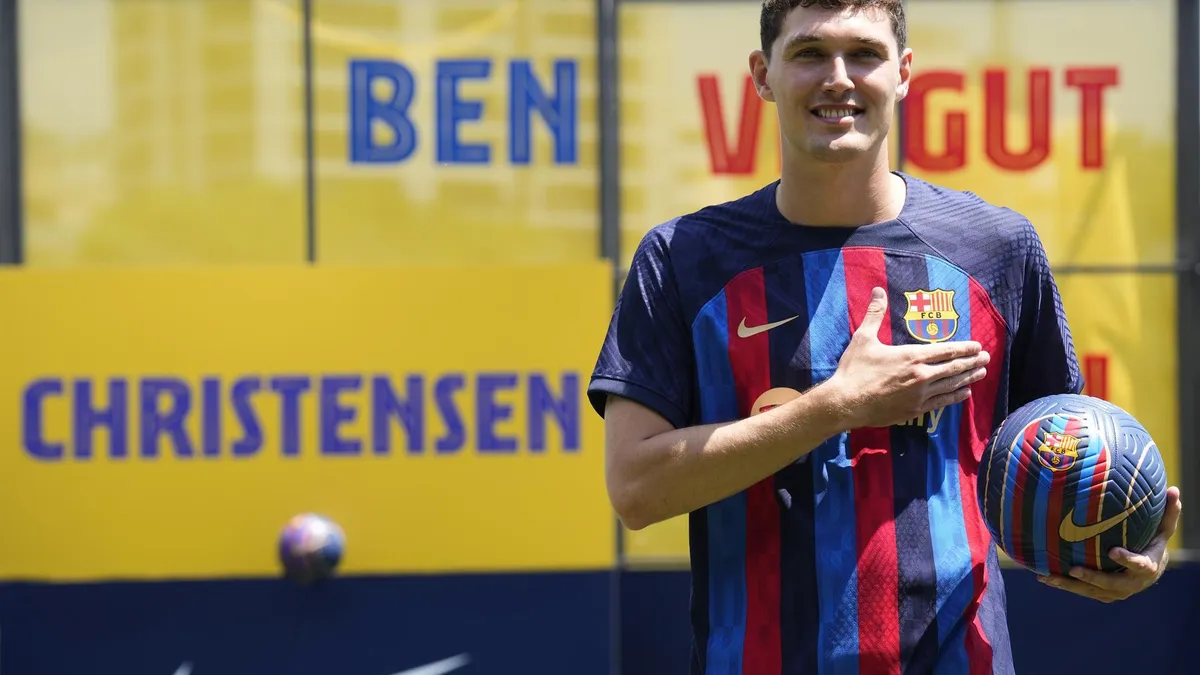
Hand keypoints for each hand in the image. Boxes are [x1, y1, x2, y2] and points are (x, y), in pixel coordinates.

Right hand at [826, 287, 990, 429]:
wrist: (846, 403)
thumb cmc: (854, 370)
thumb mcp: (863, 338)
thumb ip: (875, 314)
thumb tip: (877, 291)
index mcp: (911, 356)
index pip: (946, 351)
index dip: (964, 348)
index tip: (977, 346)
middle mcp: (921, 376)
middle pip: (954, 368)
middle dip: (972, 362)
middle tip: (986, 358)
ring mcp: (920, 395)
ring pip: (951, 385)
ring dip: (968, 378)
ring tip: (981, 373)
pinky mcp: (915, 410)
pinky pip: (942, 402)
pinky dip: (956, 396)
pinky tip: (965, 393)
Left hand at [1039, 486, 1181, 601]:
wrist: (1150, 570)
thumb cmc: (1153, 543)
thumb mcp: (1163, 528)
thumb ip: (1169, 511)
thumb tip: (1174, 489)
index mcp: (1146, 567)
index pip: (1139, 564)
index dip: (1127, 559)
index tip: (1112, 550)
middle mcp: (1131, 584)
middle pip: (1111, 584)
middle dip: (1092, 578)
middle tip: (1074, 569)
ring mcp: (1116, 592)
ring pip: (1091, 591)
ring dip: (1069, 585)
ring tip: (1048, 576)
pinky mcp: (1102, 594)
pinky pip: (1082, 591)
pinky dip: (1064, 585)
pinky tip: (1043, 576)